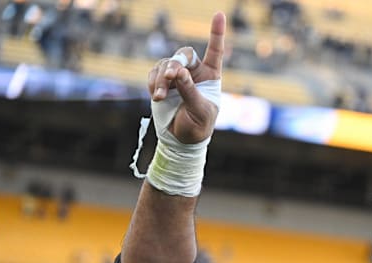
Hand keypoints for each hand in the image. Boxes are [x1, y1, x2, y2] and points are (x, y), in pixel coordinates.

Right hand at [147, 12, 225, 143]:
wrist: (181, 139)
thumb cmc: (198, 126)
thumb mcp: (200, 111)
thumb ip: (189, 91)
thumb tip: (178, 72)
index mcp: (211, 76)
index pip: (215, 51)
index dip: (217, 33)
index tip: (219, 14)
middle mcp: (194, 72)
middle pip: (183, 54)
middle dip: (174, 65)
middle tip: (170, 78)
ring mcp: (176, 76)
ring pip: (165, 65)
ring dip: (160, 79)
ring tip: (159, 97)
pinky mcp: (160, 82)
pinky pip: (153, 73)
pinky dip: (152, 83)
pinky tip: (156, 96)